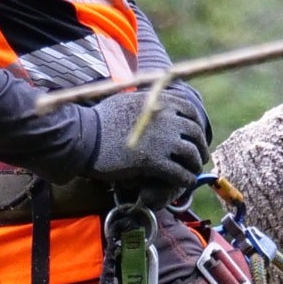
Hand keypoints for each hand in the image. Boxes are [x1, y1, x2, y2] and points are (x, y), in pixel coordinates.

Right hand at [85, 86, 208, 190]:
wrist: (82, 137)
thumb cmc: (98, 119)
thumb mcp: (125, 99)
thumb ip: (144, 100)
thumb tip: (151, 100)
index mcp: (158, 100)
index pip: (190, 110)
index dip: (197, 124)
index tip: (196, 134)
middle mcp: (165, 117)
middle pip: (195, 133)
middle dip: (200, 146)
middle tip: (199, 156)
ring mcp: (162, 140)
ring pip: (191, 154)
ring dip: (195, 164)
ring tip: (192, 171)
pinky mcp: (154, 162)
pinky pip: (180, 173)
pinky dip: (186, 179)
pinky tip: (184, 183)